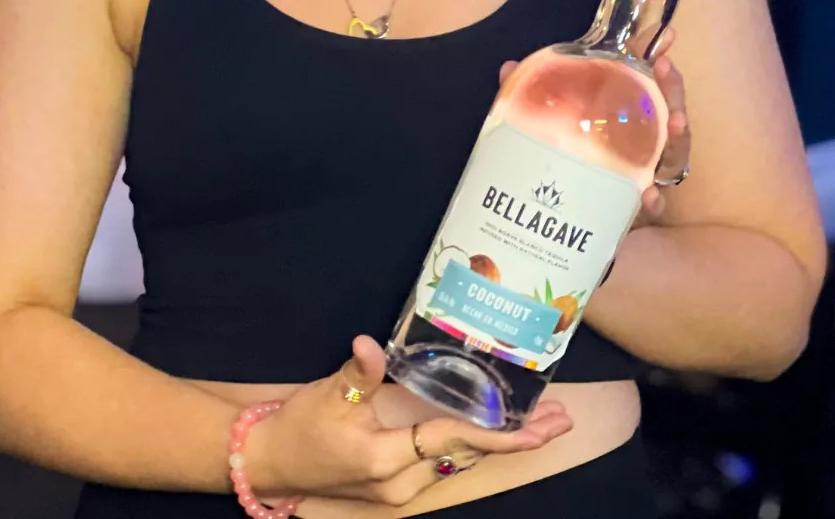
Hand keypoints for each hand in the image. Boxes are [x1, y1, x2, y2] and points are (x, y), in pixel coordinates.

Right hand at [244, 336, 572, 504]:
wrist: (272, 464)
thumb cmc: (300, 428)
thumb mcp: (326, 397)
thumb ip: (356, 374)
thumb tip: (369, 345)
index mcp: (387, 460)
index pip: (454, 440)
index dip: (498, 433)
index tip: (537, 429)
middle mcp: (402, 482)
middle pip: (470, 455)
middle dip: (518, 440)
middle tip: (562, 419)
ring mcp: (401, 488)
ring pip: (462, 460)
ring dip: (503, 442)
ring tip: (543, 424)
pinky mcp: (398, 483)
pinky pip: (447, 461)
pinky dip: (477, 445)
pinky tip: (499, 431)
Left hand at [496, 27, 690, 226]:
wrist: (558, 220)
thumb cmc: (561, 161)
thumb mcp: (543, 124)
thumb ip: (531, 98)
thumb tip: (510, 67)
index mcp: (623, 117)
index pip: (647, 84)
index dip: (658, 60)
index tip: (666, 36)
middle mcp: (641, 143)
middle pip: (668, 113)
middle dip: (673, 90)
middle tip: (666, 70)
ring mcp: (643, 175)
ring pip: (672, 153)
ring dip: (678, 137)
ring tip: (675, 123)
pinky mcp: (633, 208)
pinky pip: (653, 203)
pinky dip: (654, 199)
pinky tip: (649, 194)